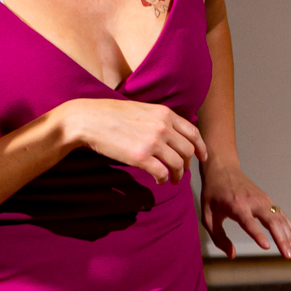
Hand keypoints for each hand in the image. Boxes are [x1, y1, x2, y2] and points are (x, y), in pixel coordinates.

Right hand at [55, 99, 206, 183]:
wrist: (88, 120)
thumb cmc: (111, 114)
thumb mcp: (142, 109)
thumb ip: (159, 119)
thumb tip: (172, 134)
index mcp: (165, 114)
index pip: (193, 133)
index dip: (201, 147)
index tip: (202, 157)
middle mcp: (163, 127)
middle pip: (188, 151)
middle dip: (188, 164)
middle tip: (182, 172)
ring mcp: (153, 142)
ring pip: (178, 164)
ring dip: (177, 175)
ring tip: (172, 180)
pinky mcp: (141, 157)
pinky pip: (162, 173)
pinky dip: (163, 179)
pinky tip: (159, 181)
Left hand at [203, 160, 290, 257]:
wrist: (223, 169)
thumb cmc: (213, 195)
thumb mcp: (208, 216)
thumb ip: (218, 237)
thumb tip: (232, 255)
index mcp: (236, 205)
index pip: (248, 222)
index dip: (257, 234)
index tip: (266, 246)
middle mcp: (253, 202)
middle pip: (271, 221)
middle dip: (281, 239)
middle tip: (288, 257)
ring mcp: (263, 200)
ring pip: (280, 219)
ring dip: (288, 237)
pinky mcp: (268, 201)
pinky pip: (282, 215)